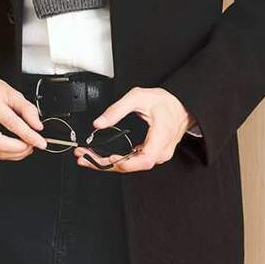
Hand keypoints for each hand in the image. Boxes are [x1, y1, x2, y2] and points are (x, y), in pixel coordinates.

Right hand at [0, 71, 48, 159]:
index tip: (40, 142)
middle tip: (32, 146)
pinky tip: (15, 148)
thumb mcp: (11, 92)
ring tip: (26, 147)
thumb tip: (37, 126)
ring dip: (14, 153)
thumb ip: (27, 109)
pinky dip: (6, 153)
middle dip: (19, 149)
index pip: (11, 123)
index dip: (28, 135)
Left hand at [75, 86, 194, 171]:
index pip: (144, 160)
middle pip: (131, 166)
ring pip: (130, 166)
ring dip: (107, 163)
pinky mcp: (152, 155)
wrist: (181, 105)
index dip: (123, 162)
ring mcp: (157, 155)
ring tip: (87, 157)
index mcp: (161, 137)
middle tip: (83, 158)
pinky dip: (116, 159)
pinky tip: (102, 157)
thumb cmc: (165, 102)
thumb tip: (98, 123)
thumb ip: (116, 110)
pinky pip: (133, 162)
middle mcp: (160, 151)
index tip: (106, 157)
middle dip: (104, 164)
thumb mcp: (138, 97)